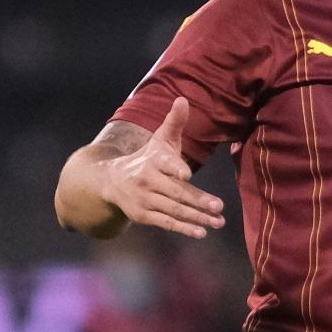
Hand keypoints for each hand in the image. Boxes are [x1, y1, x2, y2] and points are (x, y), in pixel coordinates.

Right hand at [101, 97, 225, 238]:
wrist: (112, 180)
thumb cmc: (147, 158)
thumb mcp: (159, 139)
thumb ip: (174, 122)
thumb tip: (183, 100)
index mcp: (152, 160)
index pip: (165, 164)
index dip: (175, 168)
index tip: (186, 173)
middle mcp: (146, 180)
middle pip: (175, 191)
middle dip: (197, 200)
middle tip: (219, 206)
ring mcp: (144, 200)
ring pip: (173, 210)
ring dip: (197, 217)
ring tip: (219, 221)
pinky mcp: (143, 216)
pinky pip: (166, 223)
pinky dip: (184, 228)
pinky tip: (201, 232)